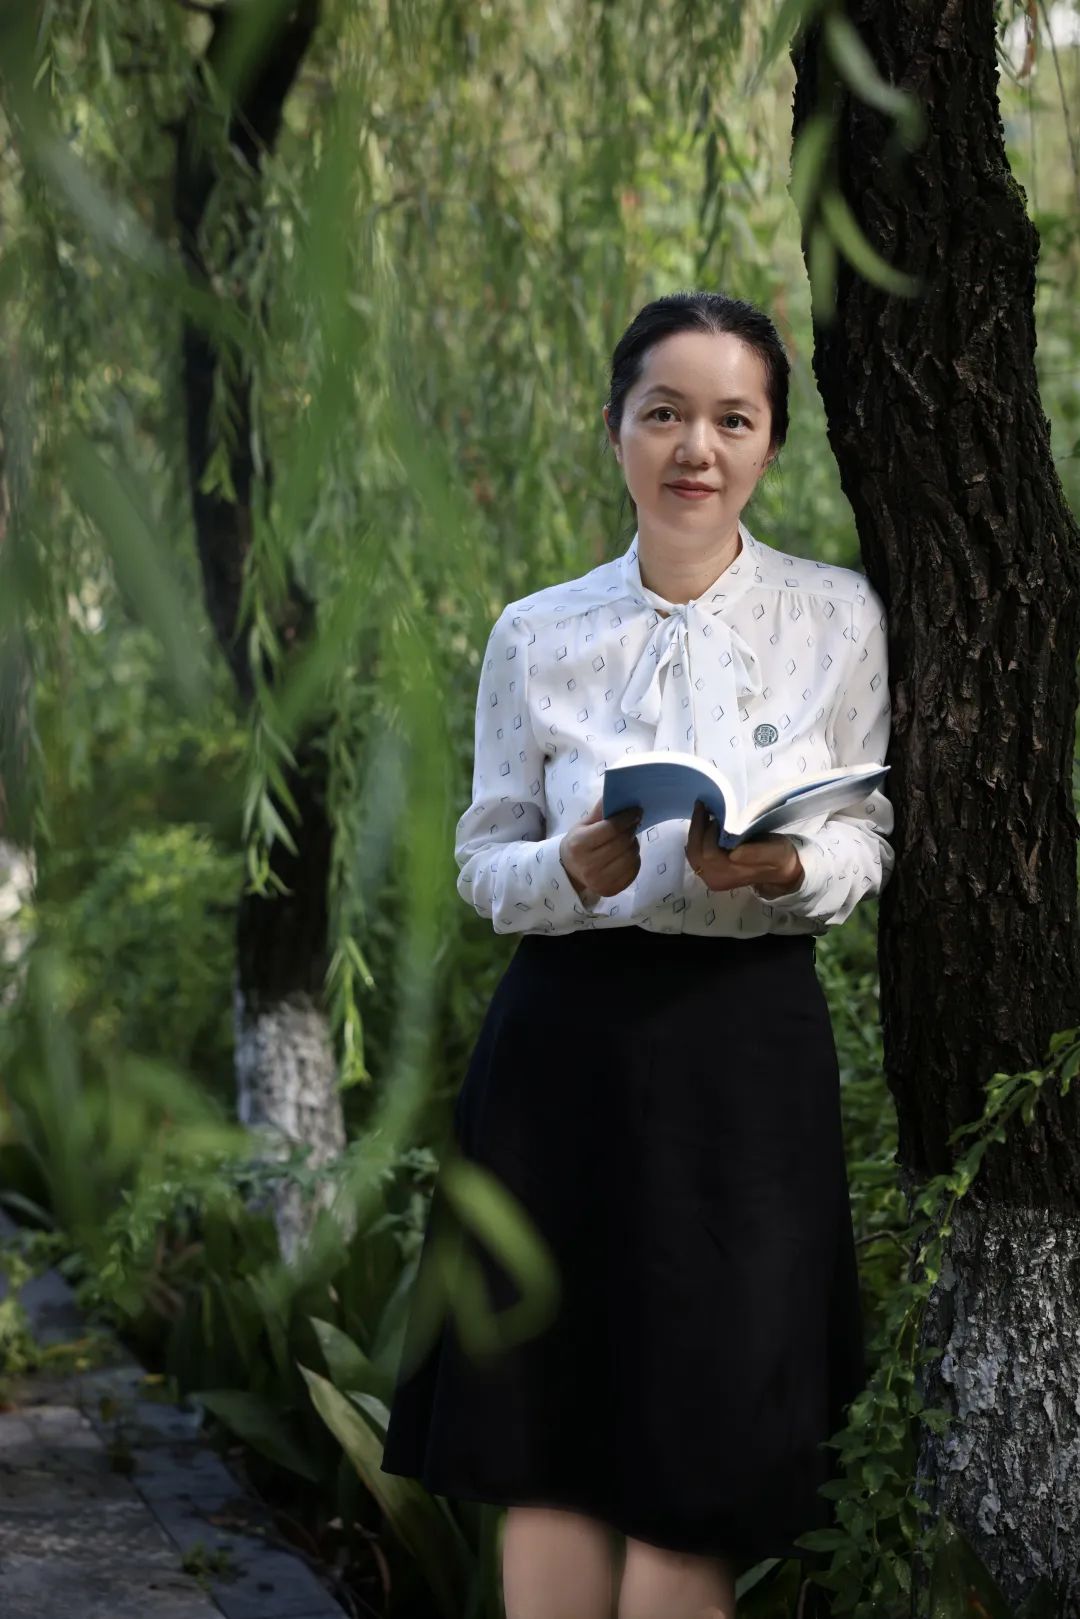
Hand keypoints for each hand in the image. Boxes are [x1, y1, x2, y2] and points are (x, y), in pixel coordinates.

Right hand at [559, 796, 642, 899]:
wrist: (568, 871)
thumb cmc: (579, 843)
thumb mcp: (584, 825)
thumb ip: (600, 811)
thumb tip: (616, 793)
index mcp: (579, 844)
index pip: (611, 829)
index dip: (626, 818)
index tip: (636, 810)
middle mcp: (588, 865)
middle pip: (622, 843)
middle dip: (631, 830)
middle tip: (635, 821)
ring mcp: (599, 881)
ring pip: (630, 857)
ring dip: (634, 845)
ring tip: (629, 839)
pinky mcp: (610, 890)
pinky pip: (633, 871)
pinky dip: (634, 860)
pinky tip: (628, 854)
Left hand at [685, 800, 803, 897]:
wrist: (781, 869)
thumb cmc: (778, 856)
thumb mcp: (775, 853)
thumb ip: (756, 853)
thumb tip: (734, 854)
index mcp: (731, 874)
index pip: (708, 853)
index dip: (709, 833)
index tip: (717, 815)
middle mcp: (716, 879)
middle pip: (695, 853)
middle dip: (697, 828)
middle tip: (703, 805)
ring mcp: (710, 877)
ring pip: (692, 853)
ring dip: (695, 831)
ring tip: (702, 811)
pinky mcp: (708, 871)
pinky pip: (695, 853)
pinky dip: (696, 837)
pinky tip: (703, 823)